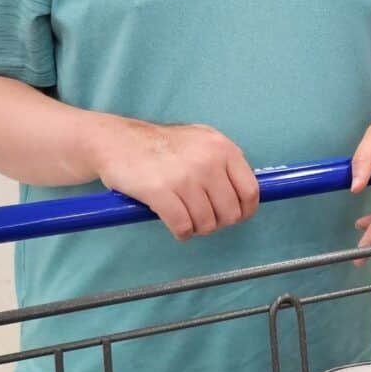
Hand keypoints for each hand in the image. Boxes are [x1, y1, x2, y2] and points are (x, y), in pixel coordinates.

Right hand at [89, 116, 258, 240]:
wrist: (120, 141)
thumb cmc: (164, 144)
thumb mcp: (203, 140)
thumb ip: (225, 161)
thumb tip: (245, 193)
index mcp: (222, 148)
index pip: (250, 191)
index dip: (245, 211)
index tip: (236, 216)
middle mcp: (208, 161)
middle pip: (230, 212)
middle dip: (218, 222)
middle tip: (205, 218)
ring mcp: (185, 177)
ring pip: (206, 223)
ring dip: (198, 228)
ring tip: (187, 217)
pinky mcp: (160, 192)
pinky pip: (183, 227)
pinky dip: (182, 232)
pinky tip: (176, 223)